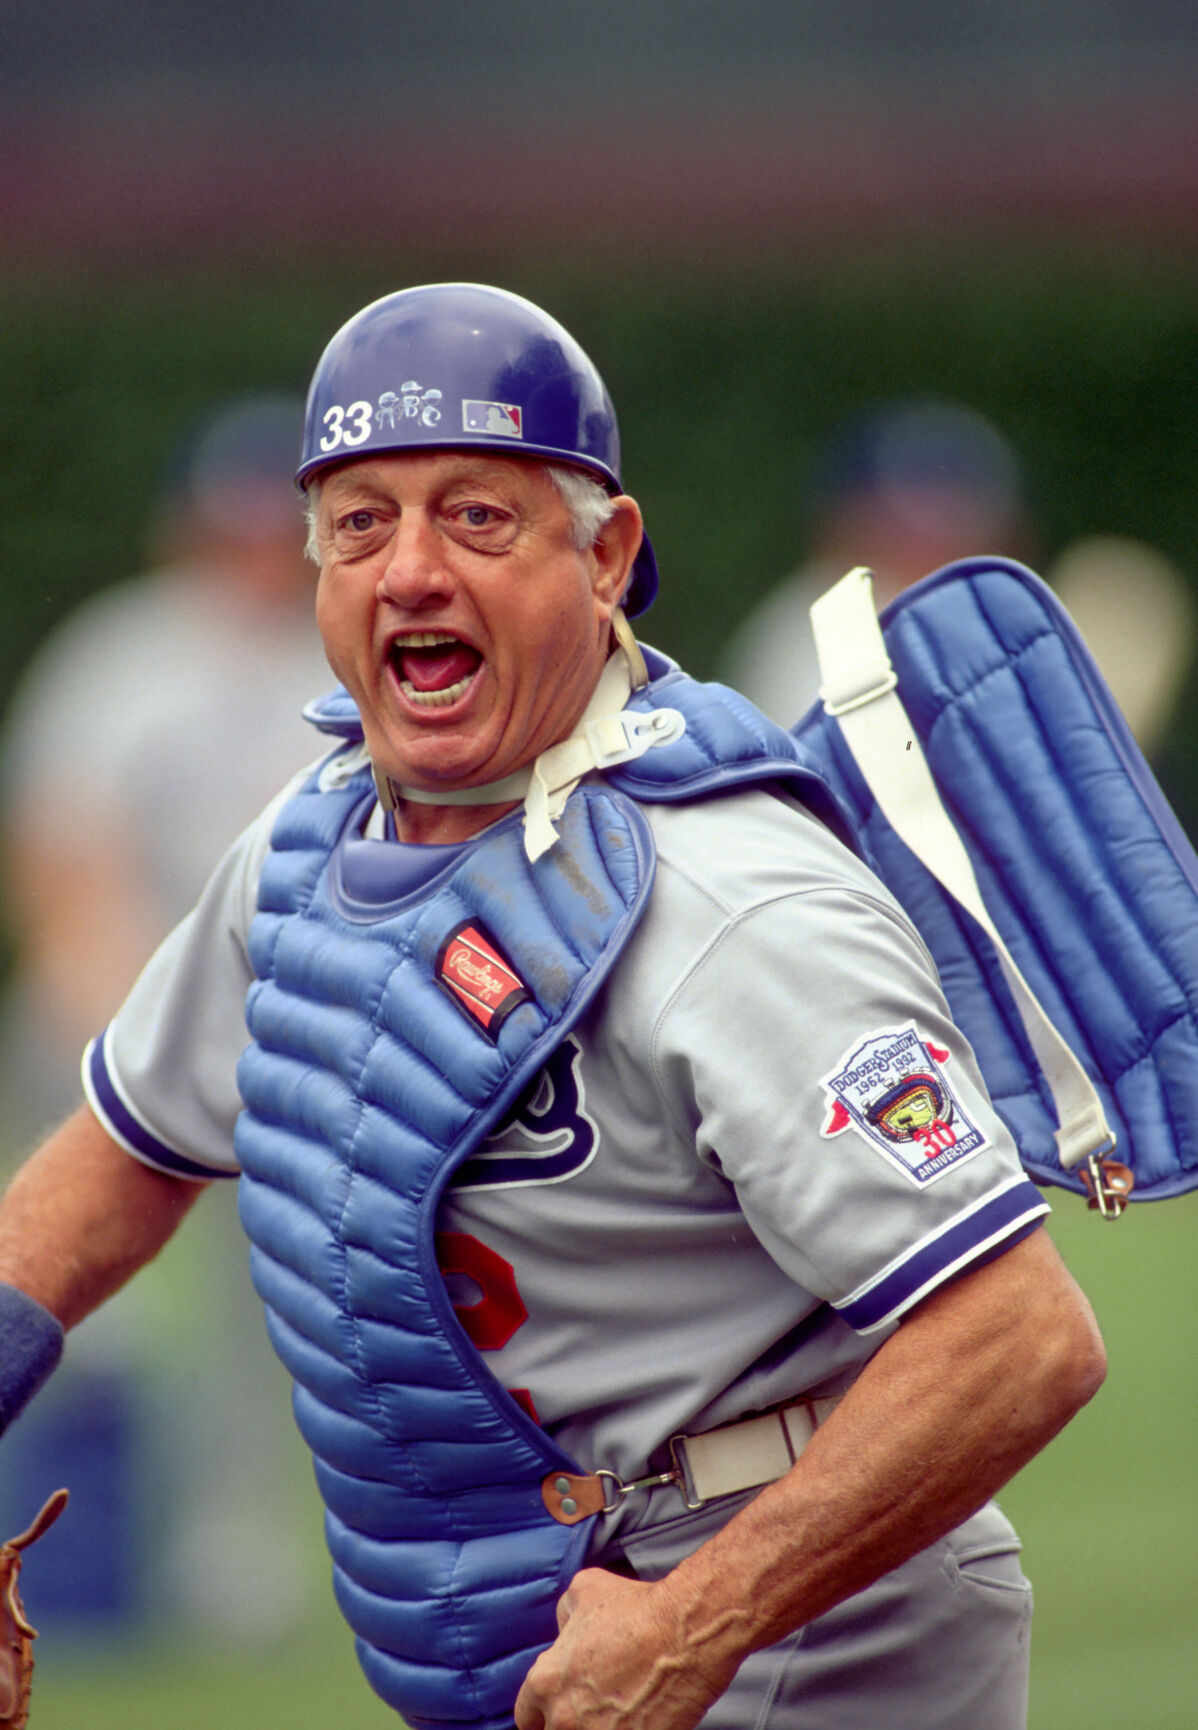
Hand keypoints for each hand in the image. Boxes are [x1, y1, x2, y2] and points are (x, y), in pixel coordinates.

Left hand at [514, 1567, 727, 1729]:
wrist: (687, 1633)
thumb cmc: (638, 1609)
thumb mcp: (585, 1588)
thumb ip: (564, 1615)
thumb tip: (564, 1632)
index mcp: (546, 1682)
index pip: (527, 1718)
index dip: (543, 1713)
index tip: (561, 1709)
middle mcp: (564, 1717)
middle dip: (570, 1724)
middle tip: (593, 1712)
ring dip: (596, 1729)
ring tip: (617, 1717)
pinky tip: (639, 1722)